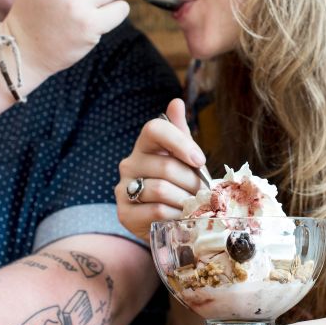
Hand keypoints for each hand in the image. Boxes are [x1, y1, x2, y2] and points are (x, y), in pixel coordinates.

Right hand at [115, 98, 206, 240]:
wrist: (171, 222)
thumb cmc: (181, 186)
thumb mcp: (186, 160)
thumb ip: (181, 133)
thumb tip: (176, 102)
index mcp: (145, 145)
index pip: (154, 129)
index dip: (179, 142)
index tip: (199, 160)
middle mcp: (129, 163)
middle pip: (166, 166)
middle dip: (192, 182)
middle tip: (202, 193)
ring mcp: (123, 189)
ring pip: (161, 189)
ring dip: (185, 200)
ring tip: (194, 206)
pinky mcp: (124, 214)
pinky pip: (156, 211)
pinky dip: (175, 216)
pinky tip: (181, 218)